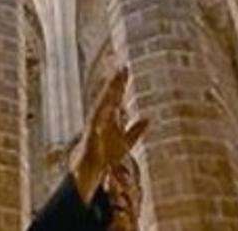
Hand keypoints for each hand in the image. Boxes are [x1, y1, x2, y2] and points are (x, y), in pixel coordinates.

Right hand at [70, 68, 148, 202]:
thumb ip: (135, 130)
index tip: (125, 68)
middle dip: (115, 83)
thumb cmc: (105, 155)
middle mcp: (101, 118)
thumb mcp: (126, 142)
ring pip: (101, 106)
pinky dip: (99, 114)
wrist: (89, 170)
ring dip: (108, 94)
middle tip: (122, 67)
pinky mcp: (90, 136)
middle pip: (109, 97)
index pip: (116, 97)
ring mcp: (94, 125)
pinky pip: (94, 122)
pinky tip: (106, 106)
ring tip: (113, 81)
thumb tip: (148, 118)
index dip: (120, 83)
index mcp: (110, 118)